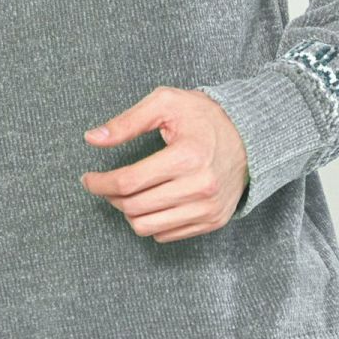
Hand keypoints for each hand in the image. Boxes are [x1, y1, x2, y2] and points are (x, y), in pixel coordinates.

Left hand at [80, 86, 248, 240]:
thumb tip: (92, 138)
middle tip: (104, 184)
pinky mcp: (213, 221)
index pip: (129, 181)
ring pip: (147, 227)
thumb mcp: (165, 103)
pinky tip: (150, 201)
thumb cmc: (203, 115)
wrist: (250, 136)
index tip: (88, 179)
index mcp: (187, 156)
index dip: (100, 183)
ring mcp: (208, 209)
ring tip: (125, 194)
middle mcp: (200, 187)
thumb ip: (126, 121)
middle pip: (134, 207)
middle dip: (110, 196)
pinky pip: (166, 235)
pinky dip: (150, 221)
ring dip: (127, 212)